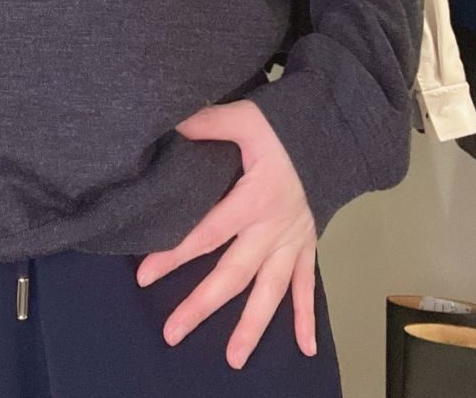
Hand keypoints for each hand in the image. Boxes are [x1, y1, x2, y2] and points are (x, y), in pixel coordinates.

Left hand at [135, 98, 317, 368]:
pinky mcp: (308, 245)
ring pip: (271, 291)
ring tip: (234, 358)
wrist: (331, 132)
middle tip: (173, 332)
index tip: (144, 274)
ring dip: (252, 326)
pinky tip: (304, 348)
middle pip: (234, 273)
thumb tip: (170, 124)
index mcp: (255, 198)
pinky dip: (305, 317)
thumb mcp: (244, 117)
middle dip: (203, 304)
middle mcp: (274, 227)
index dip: (175, 254)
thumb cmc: (283, 125)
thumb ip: (208, 123)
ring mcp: (294, 240)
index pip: (208, 232)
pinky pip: (308, 286)